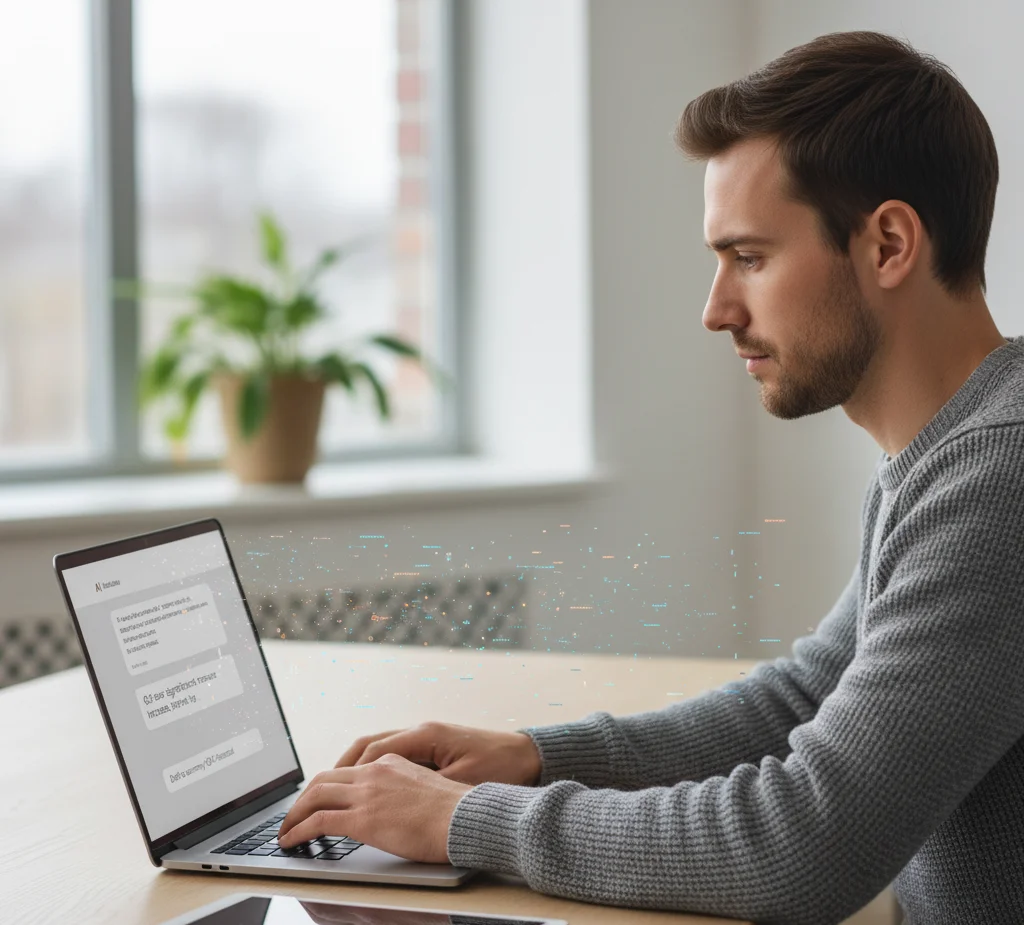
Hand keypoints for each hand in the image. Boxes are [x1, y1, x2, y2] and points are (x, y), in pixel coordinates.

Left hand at [277, 753, 471, 862]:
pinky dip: (298, 830)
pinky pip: (317, 821)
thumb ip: (403, 790)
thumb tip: (391, 807)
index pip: (348, 770)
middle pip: (324, 778)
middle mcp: (375, 773)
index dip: (327, 785)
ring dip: (295, 814)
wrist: (465, 818)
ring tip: (286, 830)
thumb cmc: (455, 811)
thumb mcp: (426, 788)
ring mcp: (367, 794)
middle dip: (304, 797)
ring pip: (315, 796)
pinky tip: (291, 841)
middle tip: (294, 814)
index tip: (318, 798)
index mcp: (391, 763)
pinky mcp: (362, 819)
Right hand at [336, 721, 541, 785]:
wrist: (529, 756)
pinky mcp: (433, 747)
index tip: (326, 792)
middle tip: (316, 793)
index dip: (347, 773)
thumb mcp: (462, 782)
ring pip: (377, 748)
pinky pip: (392, 753)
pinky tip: (366, 787)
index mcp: (426, 735)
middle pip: (368, 745)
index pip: (373, 751)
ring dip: (353, 767)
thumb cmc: (501, 767)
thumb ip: (425, 789)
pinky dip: (372, 767)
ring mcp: (426, 737)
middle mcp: (421, 731)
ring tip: (333, 791)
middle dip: (340, 768)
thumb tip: (390, 803)